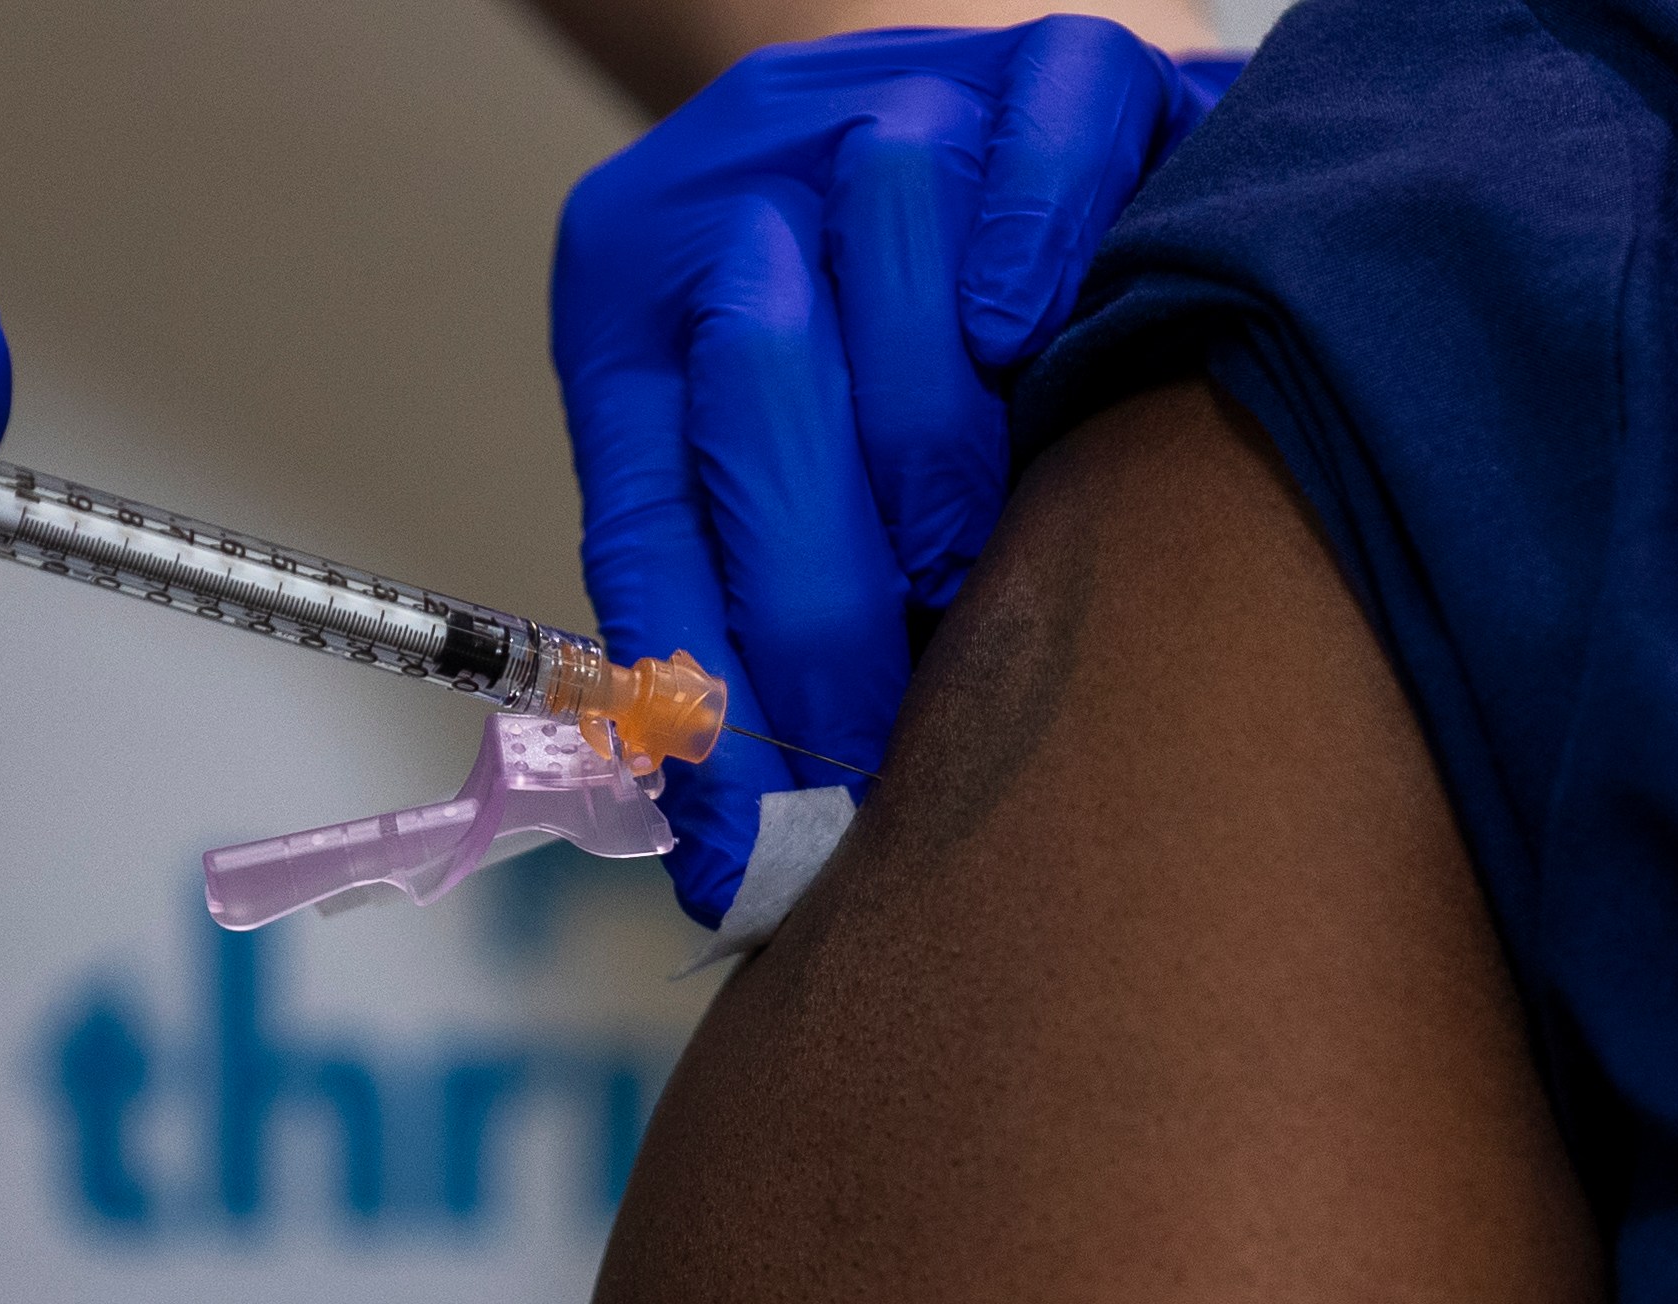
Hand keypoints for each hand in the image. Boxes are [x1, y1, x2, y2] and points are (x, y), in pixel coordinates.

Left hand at [552, 19, 1235, 923]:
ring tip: (968, 542)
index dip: (698, 688)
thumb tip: (734, 851)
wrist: (996, 125)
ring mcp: (884, 108)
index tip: (745, 841)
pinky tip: (1033, 340)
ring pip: (883, 249)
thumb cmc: (898, 355)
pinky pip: (1033, 146)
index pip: (646, 517)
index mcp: (634, 313)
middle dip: (823, 587)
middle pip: (752, 389)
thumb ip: (740, 609)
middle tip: (887, 721)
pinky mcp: (1044, 60)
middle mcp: (731, 197)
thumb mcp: (783, 473)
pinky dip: (1035, 250)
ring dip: (931, 424)